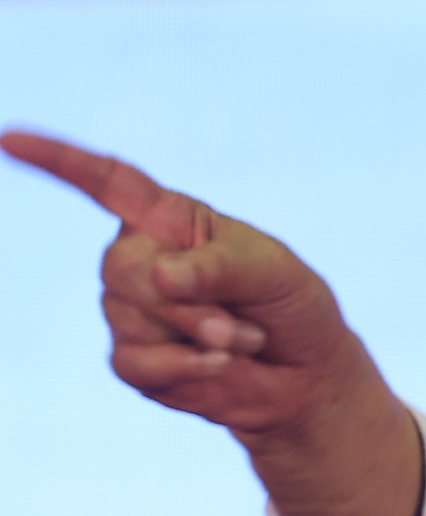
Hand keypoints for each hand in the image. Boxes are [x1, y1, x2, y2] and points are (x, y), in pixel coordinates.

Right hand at [2, 129, 367, 434]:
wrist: (306, 377)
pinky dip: (186, 367)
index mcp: (169, 219)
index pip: (107, 181)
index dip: (57, 159)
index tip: (8, 138)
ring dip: (200, 336)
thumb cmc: (290, 308)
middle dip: (187, 303)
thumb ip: (222, 268)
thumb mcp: (274, 273)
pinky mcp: (134, 360)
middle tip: (239, 322)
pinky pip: (136, 362)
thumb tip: (162, 276)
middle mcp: (138, 259)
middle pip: (123, 268)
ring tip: (242, 340)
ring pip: (130, 317)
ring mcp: (129, 311)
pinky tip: (221, 366)